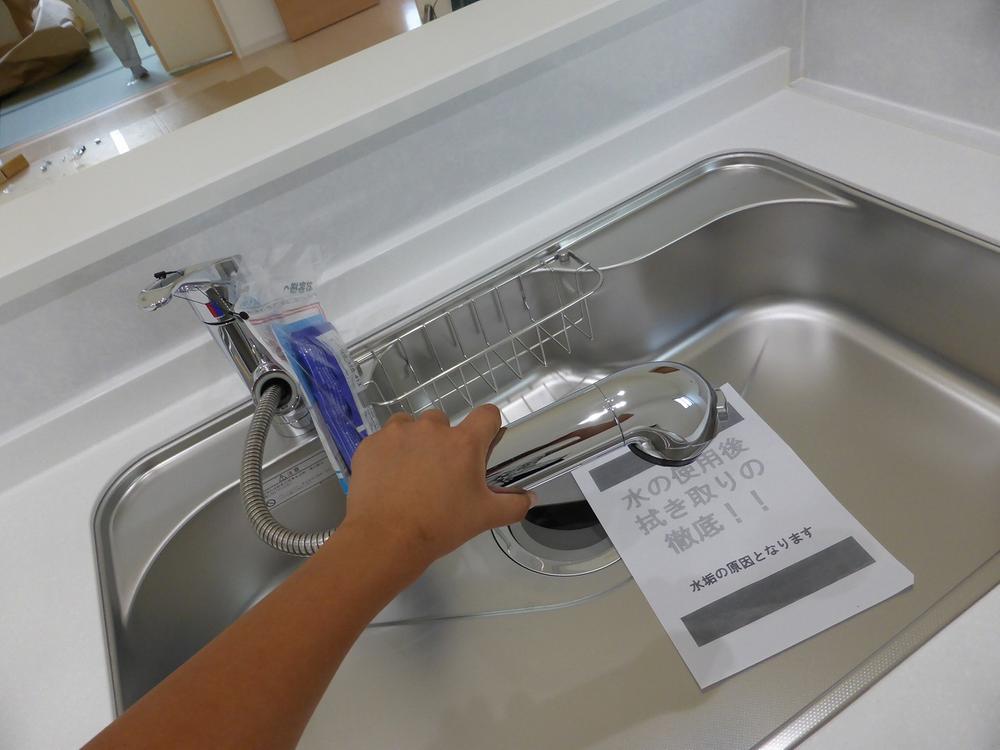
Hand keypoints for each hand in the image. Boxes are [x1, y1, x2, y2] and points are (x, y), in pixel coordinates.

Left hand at [339, 405, 533, 578]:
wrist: (385, 539)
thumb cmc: (440, 526)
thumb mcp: (485, 518)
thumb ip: (514, 505)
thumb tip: (531, 498)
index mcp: (464, 442)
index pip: (487, 414)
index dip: (487, 427)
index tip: (482, 445)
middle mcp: (431, 428)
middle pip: (444, 422)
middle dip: (445, 442)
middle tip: (440, 474)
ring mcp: (397, 433)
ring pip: (411, 426)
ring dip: (415, 442)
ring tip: (411, 474)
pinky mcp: (370, 444)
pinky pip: (384, 440)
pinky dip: (388, 454)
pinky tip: (388, 480)